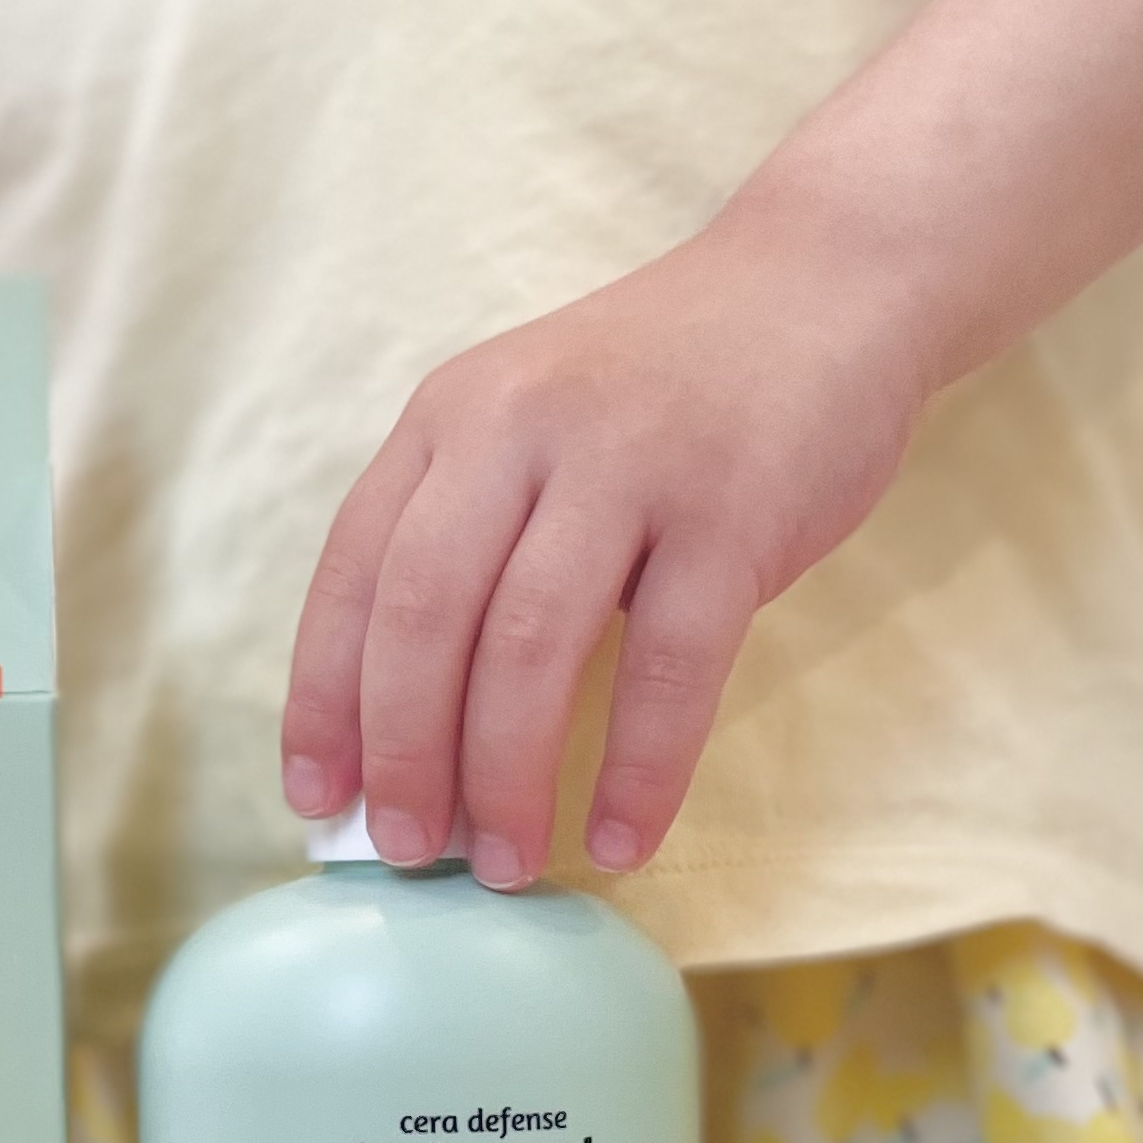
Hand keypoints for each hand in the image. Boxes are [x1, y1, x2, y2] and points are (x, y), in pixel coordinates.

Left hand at [280, 209, 923, 889]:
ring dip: (507, 777)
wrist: (826, 280)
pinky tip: (624, 838)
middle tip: (408, 850)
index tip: (316, 801)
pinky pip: (671, 667)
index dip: (323, 701)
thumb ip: (468, 541)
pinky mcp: (733, 509)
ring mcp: (628, 464)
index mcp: (449, 419)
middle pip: (425, 619)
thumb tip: (405, 733)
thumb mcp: (530, 426)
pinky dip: (641, 769)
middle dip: (405, 754)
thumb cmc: (664, 392)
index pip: (353, 577)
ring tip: (504, 863)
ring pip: (531, 648)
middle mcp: (520, 430)